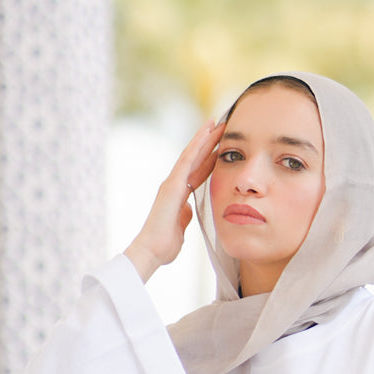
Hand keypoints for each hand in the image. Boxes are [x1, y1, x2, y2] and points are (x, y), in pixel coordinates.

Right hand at [124, 120, 223, 282]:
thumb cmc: (164, 244)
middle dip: (208, 142)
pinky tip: (205, 134)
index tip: (222, 147)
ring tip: (215, 122)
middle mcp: (174, 185)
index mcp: (179, 195)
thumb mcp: (181, 227)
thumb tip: (189, 210)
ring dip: (203, 138)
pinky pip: (185, 162)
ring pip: (190, 154)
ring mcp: (171, 183)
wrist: (151, 251)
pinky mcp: (171, 185)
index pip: (198, 172)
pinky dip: (195, 147)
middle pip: (195, 158)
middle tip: (222, 126)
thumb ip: (185, 216)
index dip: (210, 159)